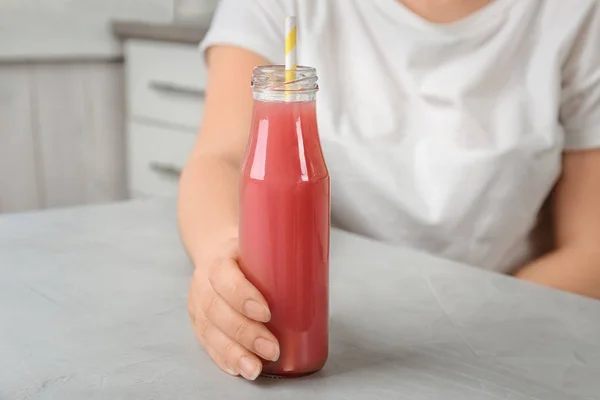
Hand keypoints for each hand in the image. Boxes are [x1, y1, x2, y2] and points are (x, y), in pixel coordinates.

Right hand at [188, 238, 278, 379]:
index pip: (225, 277)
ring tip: (256, 368)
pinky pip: (208, 345)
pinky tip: (240, 368)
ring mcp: (198, 306)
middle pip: (218, 310)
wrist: (218, 256)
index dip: (242, 296)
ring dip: (235, 353)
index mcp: (220, 260)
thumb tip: (320, 263)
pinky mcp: (199, 325)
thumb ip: (282, 256)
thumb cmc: (247, 255)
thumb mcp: (260, 248)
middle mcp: (204, 284)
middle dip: (246, 333)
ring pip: (211, 332)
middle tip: (272, 348)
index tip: (267, 312)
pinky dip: (224, 359)